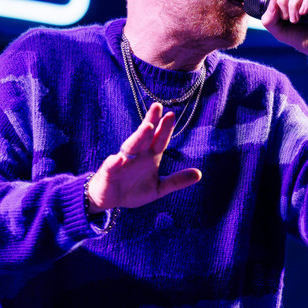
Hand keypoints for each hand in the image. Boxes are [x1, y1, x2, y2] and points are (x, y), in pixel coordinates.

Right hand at [87, 103, 201, 212]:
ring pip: (130, 146)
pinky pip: (112, 166)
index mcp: (149, 156)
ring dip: (138, 137)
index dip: (164, 128)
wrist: (111, 200)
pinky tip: (118, 158)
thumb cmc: (134, 190)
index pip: (159, 139)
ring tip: (147, 127)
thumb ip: (176, 181)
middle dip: (151, 122)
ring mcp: (122, 162)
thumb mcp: (159, 188)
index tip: (171, 115)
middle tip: (158, 107)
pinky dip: (114, 162)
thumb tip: (199, 174)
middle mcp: (137, 155)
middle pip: (144, 136)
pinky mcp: (109, 172)